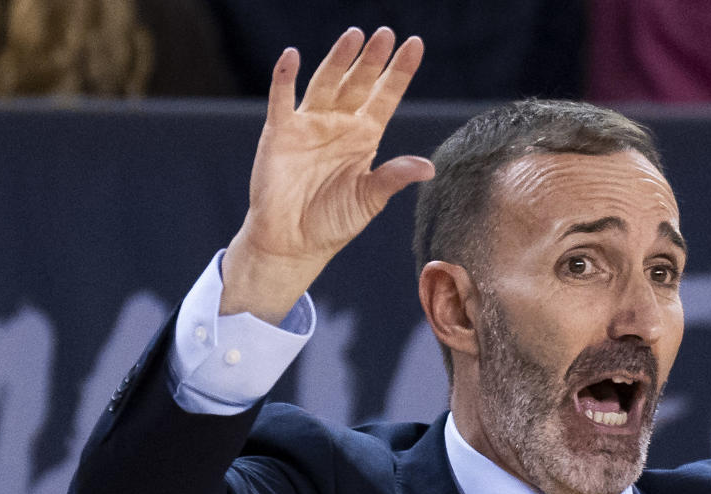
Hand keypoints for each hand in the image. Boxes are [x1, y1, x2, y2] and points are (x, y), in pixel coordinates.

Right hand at [220, 28, 433, 322]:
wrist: (293, 242)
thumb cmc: (332, 222)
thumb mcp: (369, 200)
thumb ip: (394, 178)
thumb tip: (429, 167)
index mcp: (364, 136)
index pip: (386, 96)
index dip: (400, 72)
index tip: (415, 44)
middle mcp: (339, 123)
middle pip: (358, 83)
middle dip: (371, 59)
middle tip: (385, 33)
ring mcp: (310, 124)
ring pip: (326, 83)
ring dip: (338, 59)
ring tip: (354, 35)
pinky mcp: (281, 132)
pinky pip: (282, 99)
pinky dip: (285, 78)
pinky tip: (292, 56)